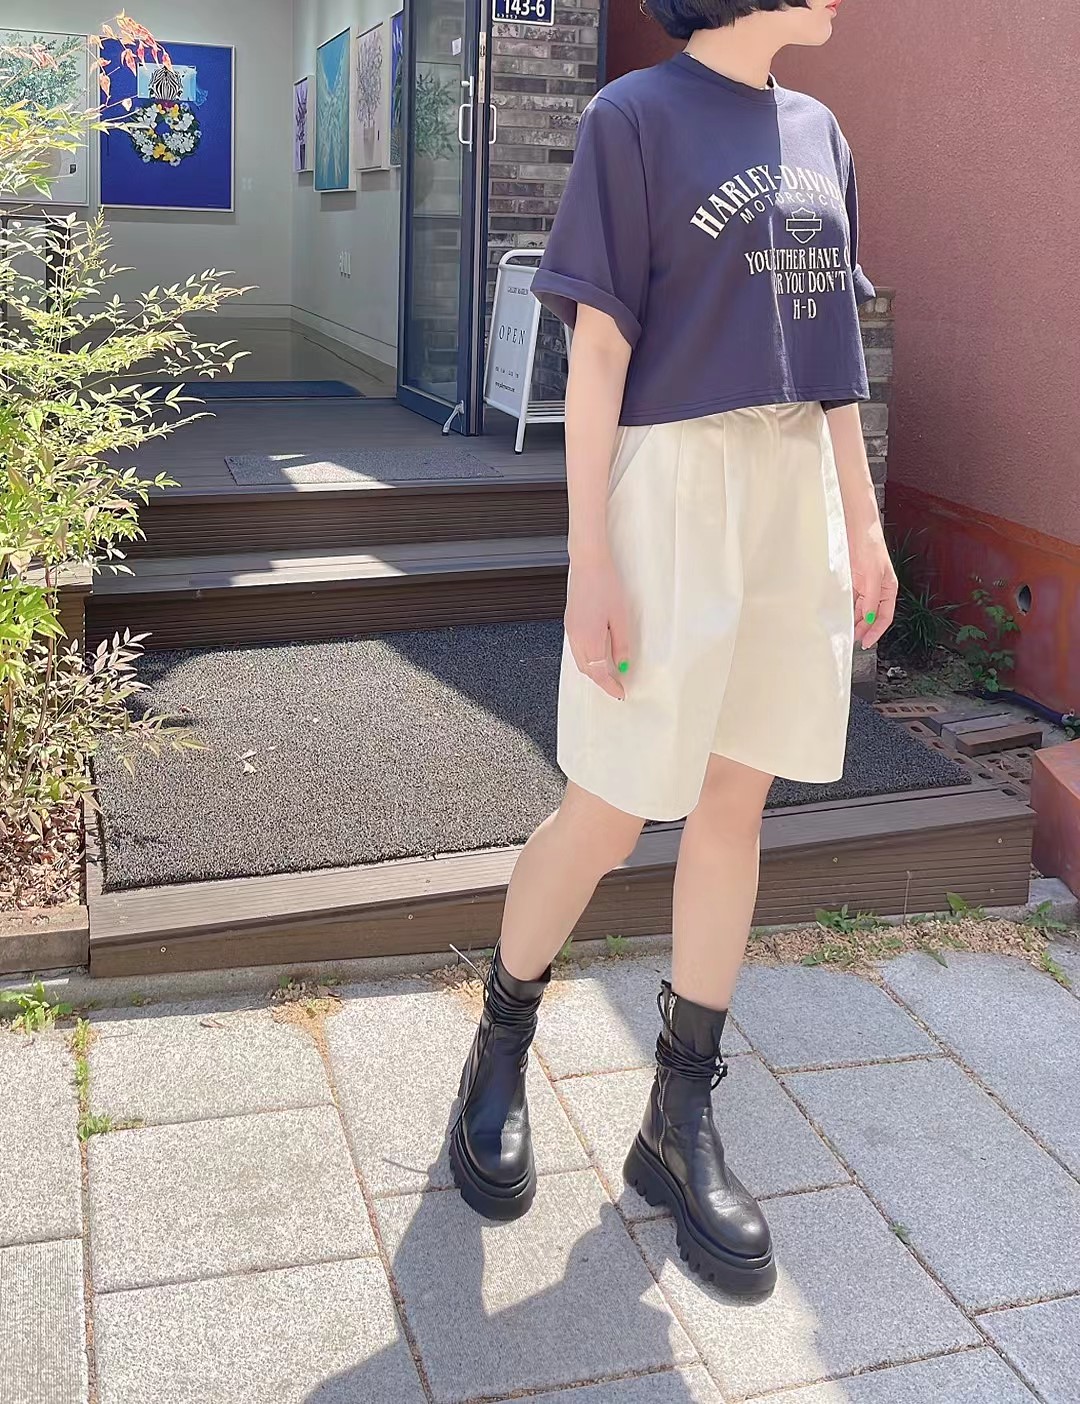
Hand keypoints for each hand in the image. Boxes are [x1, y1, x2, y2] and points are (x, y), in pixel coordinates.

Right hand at [565, 552, 631, 699]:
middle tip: (616, 685)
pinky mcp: (570, 622)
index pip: (598, 673)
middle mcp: (576, 637)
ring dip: (593, 670)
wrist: (588, 563)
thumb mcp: (620, 618)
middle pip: (586, 669)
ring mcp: (570, 629)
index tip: (619, 692)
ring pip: (580, 660)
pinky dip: (587, 658)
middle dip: (600, 681)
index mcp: (588, 639)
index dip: (609, 685)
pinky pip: (577, 649)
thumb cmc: (605, 584)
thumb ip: (621, 644)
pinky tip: (598, 655)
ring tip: (609, 673)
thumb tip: (622, 664)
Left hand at [848, 517, 897, 650]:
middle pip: (870, 616)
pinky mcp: (852, 581)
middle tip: (851, 639)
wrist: (855, 528)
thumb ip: (871, 598)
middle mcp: (876, 590)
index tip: (866, 642)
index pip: (884, 616)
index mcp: (888, 589)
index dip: (876, 631)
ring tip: (844, 630)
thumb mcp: (873, 574)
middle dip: (862, 628)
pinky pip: (849, 600)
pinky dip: (846, 609)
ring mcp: (863, 586)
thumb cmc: (870, 545)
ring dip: (853, 620)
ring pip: (859, 610)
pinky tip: (839, 615)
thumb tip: (869, 617)